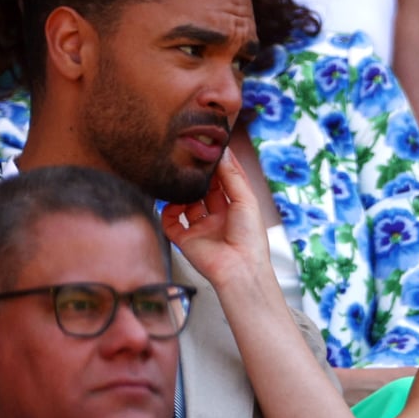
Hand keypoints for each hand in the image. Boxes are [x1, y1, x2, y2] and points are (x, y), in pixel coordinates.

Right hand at [161, 149, 270, 289]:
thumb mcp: (246, 199)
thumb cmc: (250, 237)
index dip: (218, 167)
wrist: (240, 268)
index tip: (209, 149)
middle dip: (199, 177)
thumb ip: (233, 176)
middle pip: (205, 191)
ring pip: (186, 205)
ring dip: (183, 192)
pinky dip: (167, 212)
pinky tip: (171, 203)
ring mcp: (201, 229)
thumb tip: (222, 153)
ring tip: (181, 180)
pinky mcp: (186, 240)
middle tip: (191, 160)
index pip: (225, 182)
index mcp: (236, 209)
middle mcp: (218, 218)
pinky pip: (170, 223)